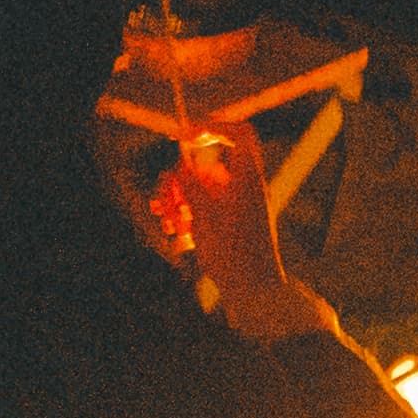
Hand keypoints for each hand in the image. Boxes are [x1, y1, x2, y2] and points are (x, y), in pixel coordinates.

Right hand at [163, 125, 322, 343]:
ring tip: (171, 225)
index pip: (239, 133)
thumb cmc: (235, 255)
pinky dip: (190, 216)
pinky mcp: (232, 222)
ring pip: (202, 190)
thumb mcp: (205, 217)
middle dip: (180, 182)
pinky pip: (207, 209)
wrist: (254, 290)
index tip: (184, 137)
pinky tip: (180, 235)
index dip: (212, 127)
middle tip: (163, 203)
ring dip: (181, 203)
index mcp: (247, 178)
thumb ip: (192, 186)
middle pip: (208, 166)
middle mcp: (245, 187)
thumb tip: (182, 164)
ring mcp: (239, 205)